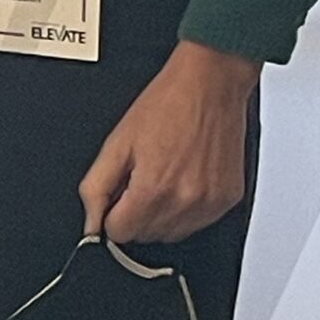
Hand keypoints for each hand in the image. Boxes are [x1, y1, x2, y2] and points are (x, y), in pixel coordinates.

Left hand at [79, 39, 258, 244]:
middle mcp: (184, 202)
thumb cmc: (166, 105)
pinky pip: (198, 222)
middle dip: (135, 213)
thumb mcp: (117, 143)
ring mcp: (210, 203)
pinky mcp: (228, 199)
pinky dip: (186, 209)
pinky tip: (183, 177)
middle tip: (140, 177)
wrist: (210, 84)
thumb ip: (96, 189)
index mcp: (153, 189)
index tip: (117, 196)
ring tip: (163, 174)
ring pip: (172, 233)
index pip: (120, 233)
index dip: (112, 214)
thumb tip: (91, 223)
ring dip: (160, 213)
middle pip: (146, 235)